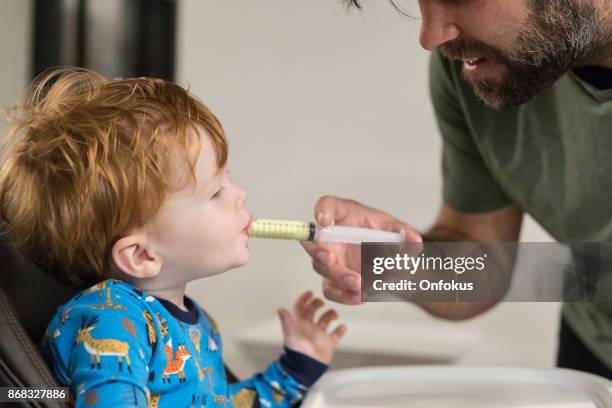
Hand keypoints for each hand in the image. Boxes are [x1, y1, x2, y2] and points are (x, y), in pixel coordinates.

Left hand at [277, 291, 345, 364]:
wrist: (306, 367)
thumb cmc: (296, 351)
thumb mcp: (290, 333)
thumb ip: (286, 320)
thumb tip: (280, 309)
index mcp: (299, 324)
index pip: (300, 307)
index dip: (304, 299)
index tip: (310, 292)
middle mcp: (309, 327)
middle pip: (314, 310)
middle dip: (318, 304)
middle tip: (321, 303)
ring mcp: (319, 334)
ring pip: (326, 319)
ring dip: (331, 315)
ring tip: (334, 316)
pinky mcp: (328, 342)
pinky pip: (336, 334)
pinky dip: (340, 329)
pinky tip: (342, 327)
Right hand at [301, 196, 421, 304]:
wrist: (384, 255)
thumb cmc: (380, 232)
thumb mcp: (393, 226)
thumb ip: (403, 231)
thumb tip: (413, 240)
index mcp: (342, 216)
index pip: (327, 205)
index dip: (322, 211)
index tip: (324, 220)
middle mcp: (329, 238)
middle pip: (316, 244)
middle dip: (321, 253)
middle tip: (331, 259)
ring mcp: (330, 261)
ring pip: (323, 270)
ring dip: (338, 278)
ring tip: (358, 284)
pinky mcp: (335, 282)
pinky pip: (333, 291)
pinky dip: (345, 296)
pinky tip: (361, 297)